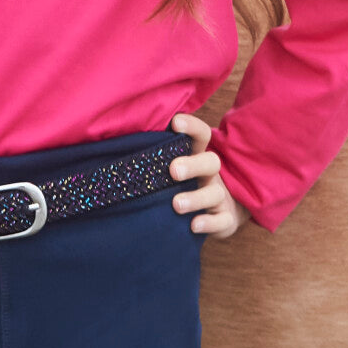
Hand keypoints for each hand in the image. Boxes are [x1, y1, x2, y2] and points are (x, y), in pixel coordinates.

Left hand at [170, 113, 250, 239]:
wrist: (219, 212)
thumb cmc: (185, 185)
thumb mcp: (176, 168)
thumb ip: (158, 157)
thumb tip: (122, 145)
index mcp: (197, 157)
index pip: (200, 135)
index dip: (191, 127)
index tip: (175, 122)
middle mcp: (210, 175)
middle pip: (211, 162)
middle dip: (193, 165)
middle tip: (173, 170)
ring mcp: (220, 197)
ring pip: (215, 193)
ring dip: (196, 198)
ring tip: (177, 204)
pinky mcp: (225, 219)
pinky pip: (222, 220)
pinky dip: (209, 223)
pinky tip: (194, 225)